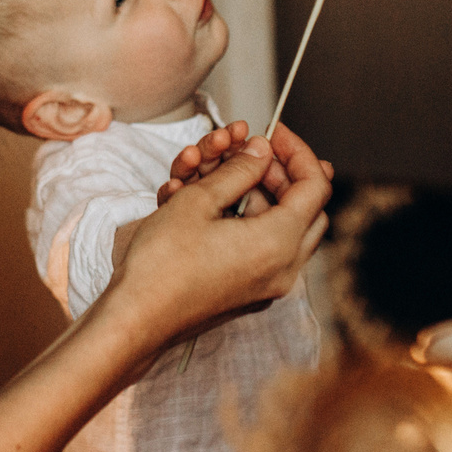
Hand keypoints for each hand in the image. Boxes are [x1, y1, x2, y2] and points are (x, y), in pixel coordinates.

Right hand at [109, 135, 330, 350]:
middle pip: (305, 207)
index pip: (315, 185)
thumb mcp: (198, 201)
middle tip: (249, 153)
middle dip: (279, 173)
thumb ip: (239, 170)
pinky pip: (263, 247)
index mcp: (279, 244)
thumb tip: (262, 151)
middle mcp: (283, 269)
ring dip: (255, 195)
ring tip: (212, 175)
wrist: (136, 319)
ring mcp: (267, 284)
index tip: (274, 132)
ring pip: (283, 226)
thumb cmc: (161, 264)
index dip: (297, 151)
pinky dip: (245, 220)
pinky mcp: (248, 292)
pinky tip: (207, 204)